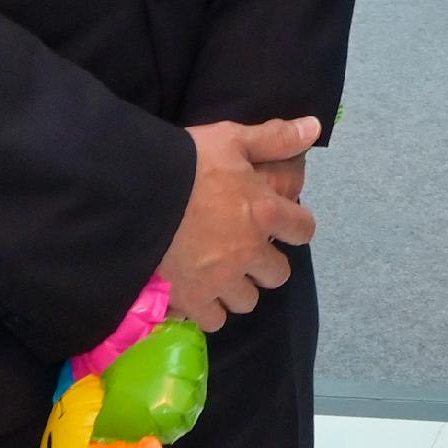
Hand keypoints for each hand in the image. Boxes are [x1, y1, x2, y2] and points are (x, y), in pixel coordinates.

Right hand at [164, 118, 321, 329]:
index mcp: (264, 213)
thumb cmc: (186, 162)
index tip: (280, 223)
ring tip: (220, 275)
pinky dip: (207, 310)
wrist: (134, 194)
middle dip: (266, 264)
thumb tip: (314, 127)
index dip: (295, 227)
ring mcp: (220, 279)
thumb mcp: (232, 139)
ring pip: (246, 300)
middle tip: (245, 251)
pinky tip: (196, 293)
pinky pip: (212, 319)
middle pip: (277, 274)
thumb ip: (275, 138)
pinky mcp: (190, 298)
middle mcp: (249, 252)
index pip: (304, 230)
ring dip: (238, 289)